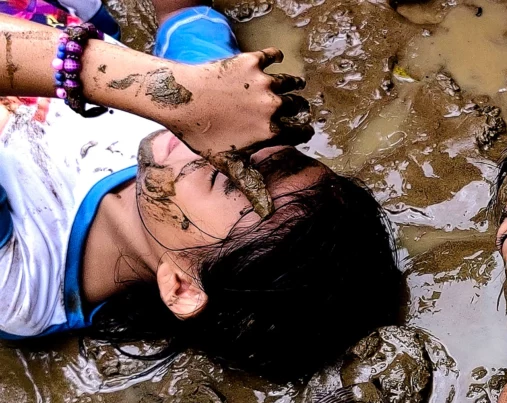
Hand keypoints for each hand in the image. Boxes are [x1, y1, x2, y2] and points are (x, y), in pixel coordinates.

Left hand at [164, 49, 312, 216]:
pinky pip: (273, 57)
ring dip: (293, 85)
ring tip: (293, 86)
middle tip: (296, 107)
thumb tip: (268, 214)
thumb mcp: (228, 163)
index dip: (303, 131)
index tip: (302, 129)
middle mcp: (272, 107)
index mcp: (272, 131)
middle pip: (298, 106)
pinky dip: (276, 59)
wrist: (177, 98)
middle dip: (299, 108)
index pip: (301, 131)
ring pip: (290, 82)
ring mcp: (263, 82)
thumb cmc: (201, 134)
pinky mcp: (251, 61)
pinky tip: (275, 62)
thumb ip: (252, 184)